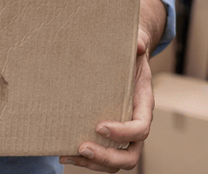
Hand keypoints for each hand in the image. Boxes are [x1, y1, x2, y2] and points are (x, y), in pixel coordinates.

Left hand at [62, 0, 166, 171]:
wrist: (129, 61)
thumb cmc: (131, 55)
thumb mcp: (136, 47)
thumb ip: (138, 44)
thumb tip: (139, 46)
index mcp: (144, 104)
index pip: (141, 128)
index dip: (123, 132)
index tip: (99, 126)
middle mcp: (136, 124)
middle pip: (130, 155)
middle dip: (107, 157)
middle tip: (82, 147)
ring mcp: (124, 134)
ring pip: (116, 162)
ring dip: (93, 163)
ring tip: (68, 155)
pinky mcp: (110, 137)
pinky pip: (103, 158)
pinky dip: (84, 161)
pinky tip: (64, 153)